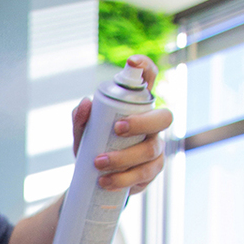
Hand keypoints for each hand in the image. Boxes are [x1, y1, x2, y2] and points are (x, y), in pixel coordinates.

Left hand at [70, 55, 171, 194]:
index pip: (149, 81)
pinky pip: (144, 174)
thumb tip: (86, 103)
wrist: (94, 181)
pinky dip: (124, 178)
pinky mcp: (151, 172)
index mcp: (138, 108)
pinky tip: (107, 181)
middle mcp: (153, 126)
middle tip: (116, 129)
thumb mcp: (83, 132)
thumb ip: (80, 118)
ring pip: (150, 150)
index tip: (131, 62)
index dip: (145, 67)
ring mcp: (155, 149)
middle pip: (163, 118)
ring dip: (124, 157)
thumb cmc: (94, 147)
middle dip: (141, 123)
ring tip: (98, 163)